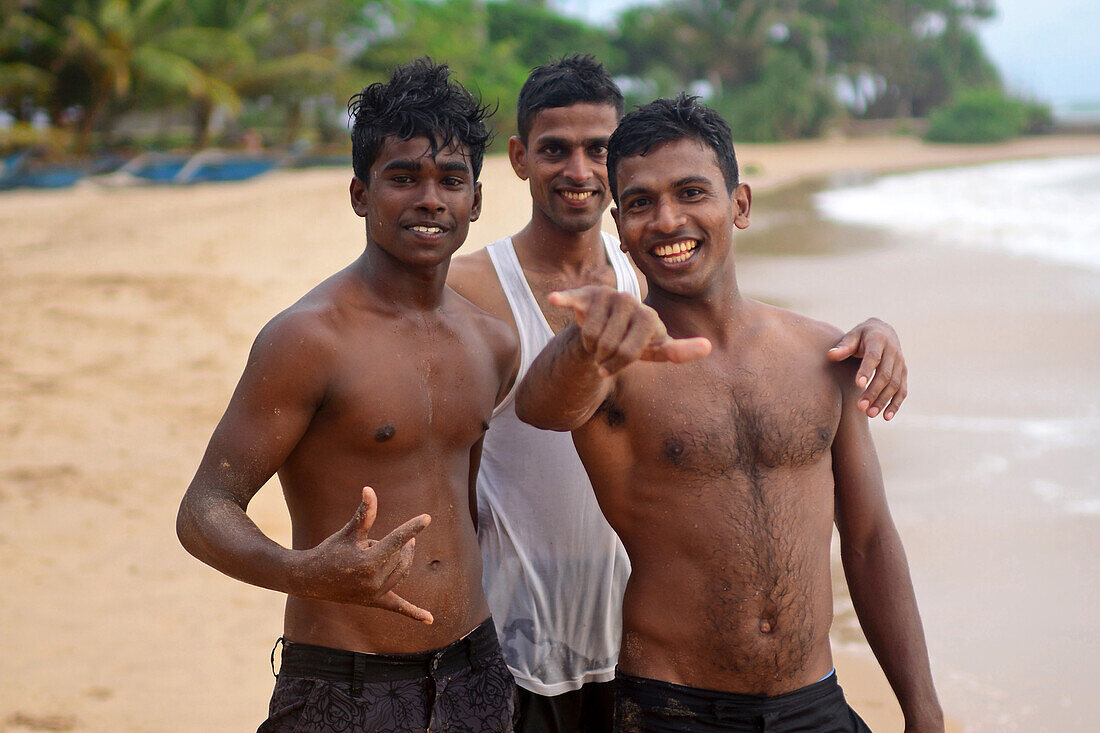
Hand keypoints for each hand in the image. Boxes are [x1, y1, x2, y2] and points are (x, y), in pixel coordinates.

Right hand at [299, 487, 432, 623]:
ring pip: (401, 571)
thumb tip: (370, 489)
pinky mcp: (374, 602)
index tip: (427, 518)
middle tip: (369, 544)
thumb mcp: (348, 532)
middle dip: (389, 545)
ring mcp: (375, 594)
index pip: (397, 541)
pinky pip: (398, 607)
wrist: (310, 579)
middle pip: (399, 555)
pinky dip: (414, 613)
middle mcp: (374, 581)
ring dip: (395, 559)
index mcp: (368, 562)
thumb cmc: (329, 551)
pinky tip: (430, 620)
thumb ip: (364, 514)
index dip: (412, 528)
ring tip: (380, 552)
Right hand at [550, 286, 711, 375]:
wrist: (610, 328)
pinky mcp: (586, 294)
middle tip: (603, 356)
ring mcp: (608, 296)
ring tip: (595, 344)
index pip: (629, 351)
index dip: (617, 365)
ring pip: (590, 335)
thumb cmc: (637, 342)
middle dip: (602, 358)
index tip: (609, 370)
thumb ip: (680, 351)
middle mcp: (630, 301)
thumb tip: (709, 346)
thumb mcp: (658, 349)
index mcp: (649, 316)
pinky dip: (564, 299)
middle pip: (608, 345)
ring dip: (588, 347)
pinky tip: (555, 299)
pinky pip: (573, 298)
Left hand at [828, 317, 906, 419]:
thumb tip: (830, 356)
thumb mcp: (852, 336)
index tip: (858, 384)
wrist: (883, 331)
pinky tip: (886, 417)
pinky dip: (895, 404)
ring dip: (883, 401)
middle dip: (873, 392)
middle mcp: (893, 352)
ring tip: (870, 414)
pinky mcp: (903, 373)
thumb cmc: (862, 336)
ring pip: (895, 385)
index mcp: (878, 340)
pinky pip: (902, 391)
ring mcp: (900, 364)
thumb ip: (843, 347)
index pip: (873, 357)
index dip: (867, 370)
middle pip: (885, 375)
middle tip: (860, 407)